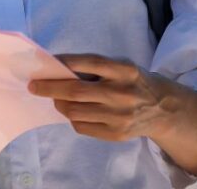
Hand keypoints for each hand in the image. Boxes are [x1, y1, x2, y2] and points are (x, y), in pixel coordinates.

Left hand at [27, 52, 175, 141]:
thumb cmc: (133, 81)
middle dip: (49, 87)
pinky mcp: (116, 134)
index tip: (45, 63)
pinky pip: (82, 126)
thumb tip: (57, 69)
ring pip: (74, 111)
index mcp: (124, 70)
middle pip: (75, 91)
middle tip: (34, 86)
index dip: (64, 62)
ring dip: (59, 103)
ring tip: (57, 98)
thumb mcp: (121, 67)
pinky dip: (72, 118)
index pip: (88, 63)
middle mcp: (122, 93)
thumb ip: (95, 67)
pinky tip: (75, 111)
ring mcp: (119, 116)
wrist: (163, 109)